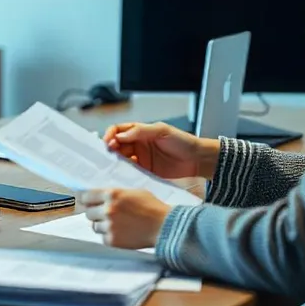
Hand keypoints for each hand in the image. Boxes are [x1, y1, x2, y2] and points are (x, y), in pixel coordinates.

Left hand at [79, 189, 171, 249]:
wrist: (164, 226)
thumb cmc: (152, 207)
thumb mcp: (133, 193)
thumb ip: (116, 194)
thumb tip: (99, 197)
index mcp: (112, 194)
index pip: (87, 197)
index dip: (88, 201)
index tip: (89, 203)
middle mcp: (108, 209)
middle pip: (88, 213)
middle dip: (95, 214)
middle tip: (105, 215)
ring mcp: (109, 226)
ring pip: (94, 227)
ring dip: (102, 226)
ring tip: (117, 225)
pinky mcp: (113, 240)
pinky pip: (103, 238)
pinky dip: (110, 236)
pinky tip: (122, 233)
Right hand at [103, 122, 219, 179]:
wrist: (197, 159)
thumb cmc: (182, 141)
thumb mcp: (162, 131)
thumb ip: (141, 131)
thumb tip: (120, 135)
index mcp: (140, 131)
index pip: (118, 130)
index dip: (110, 135)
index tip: (107, 142)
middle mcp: (137, 144)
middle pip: (116, 145)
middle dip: (110, 150)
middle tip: (107, 156)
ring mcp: (140, 158)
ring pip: (121, 159)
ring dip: (115, 162)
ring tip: (112, 166)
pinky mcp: (144, 171)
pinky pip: (130, 171)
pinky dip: (124, 173)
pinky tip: (122, 175)